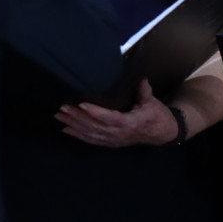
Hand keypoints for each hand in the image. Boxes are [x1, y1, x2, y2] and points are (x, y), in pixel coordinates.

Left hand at [56, 80, 177, 146]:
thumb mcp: (153, 102)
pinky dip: (78, 135)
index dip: (96, 112)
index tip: (82, 104)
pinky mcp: (111, 142)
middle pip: (95, 126)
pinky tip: (66, 129)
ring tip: (59, 117)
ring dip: (74, 125)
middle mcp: (120, 133)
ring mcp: (114, 140)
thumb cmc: (157, 115)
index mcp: (130, 123)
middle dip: (78, 117)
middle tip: (62, 108)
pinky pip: (92, 140)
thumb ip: (144, 92)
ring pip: (91, 134)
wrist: (163, 134)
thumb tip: (141, 79)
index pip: (110, 118)